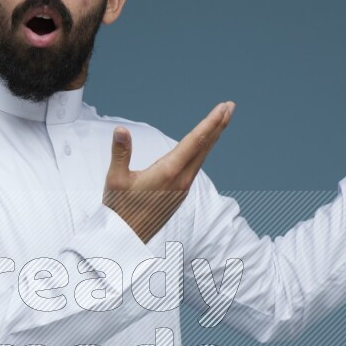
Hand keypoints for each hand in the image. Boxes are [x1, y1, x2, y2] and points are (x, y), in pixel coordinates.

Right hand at [103, 101, 235, 241]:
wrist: (127, 239)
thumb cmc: (119, 210)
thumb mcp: (115, 180)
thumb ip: (120, 153)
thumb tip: (121, 130)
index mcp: (168, 172)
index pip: (194, 142)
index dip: (210, 123)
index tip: (223, 108)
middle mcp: (181, 180)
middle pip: (204, 147)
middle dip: (218, 125)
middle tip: (230, 106)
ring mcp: (182, 188)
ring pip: (202, 157)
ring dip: (212, 137)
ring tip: (221, 121)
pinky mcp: (179, 193)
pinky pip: (196, 166)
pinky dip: (203, 151)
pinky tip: (203, 145)